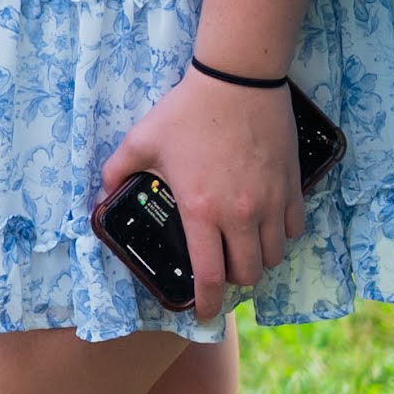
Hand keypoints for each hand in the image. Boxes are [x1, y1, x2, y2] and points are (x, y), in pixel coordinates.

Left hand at [99, 68, 306, 300]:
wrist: (237, 80)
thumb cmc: (187, 111)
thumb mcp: (142, 140)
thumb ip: (116, 172)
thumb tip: (99, 198)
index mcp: (201, 211)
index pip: (210, 277)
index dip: (206, 304)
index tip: (202, 314)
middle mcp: (240, 215)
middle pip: (247, 274)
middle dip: (232, 281)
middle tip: (221, 269)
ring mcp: (271, 202)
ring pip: (274, 256)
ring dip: (258, 260)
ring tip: (243, 249)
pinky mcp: (292, 186)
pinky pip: (294, 229)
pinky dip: (281, 236)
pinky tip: (267, 226)